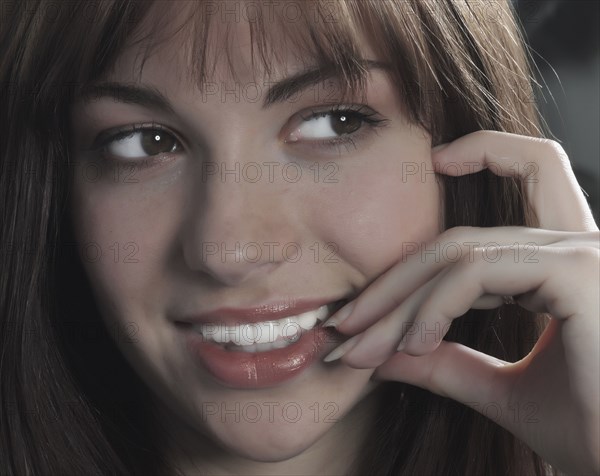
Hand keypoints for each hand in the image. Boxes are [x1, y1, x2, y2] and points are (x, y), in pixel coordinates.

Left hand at [323, 131, 599, 474]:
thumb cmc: (590, 432)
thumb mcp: (501, 389)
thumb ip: (446, 361)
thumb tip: (383, 354)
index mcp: (566, 264)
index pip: (516, 192)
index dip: (483, 155)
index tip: (435, 162)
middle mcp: (576, 248)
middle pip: (460, 239)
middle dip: (392, 283)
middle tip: (345, 325)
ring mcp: (581, 255)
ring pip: (460, 252)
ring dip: (399, 301)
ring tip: (363, 346)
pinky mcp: (579, 272)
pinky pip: (479, 270)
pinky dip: (434, 304)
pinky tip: (412, 343)